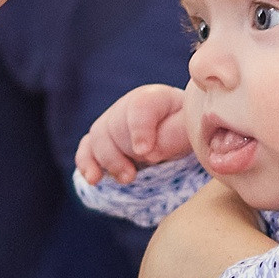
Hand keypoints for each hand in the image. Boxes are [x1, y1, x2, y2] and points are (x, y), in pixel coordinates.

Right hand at [74, 84, 191, 186]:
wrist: (181, 136)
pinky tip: (93, 179)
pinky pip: (87, 148)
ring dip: (109, 160)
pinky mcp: (103, 142)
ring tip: (127, 178)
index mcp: (156, 98)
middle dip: (125, 150)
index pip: (140, 106)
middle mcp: (129, 106)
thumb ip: (175, 135)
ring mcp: (113, 123)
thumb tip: (149, 151)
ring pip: (99, 136)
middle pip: (116, 123)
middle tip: (140, 169)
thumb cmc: (188, 132)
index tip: (146, 152)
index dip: (140, 129)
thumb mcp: (191, 131)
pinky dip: (87, 163)